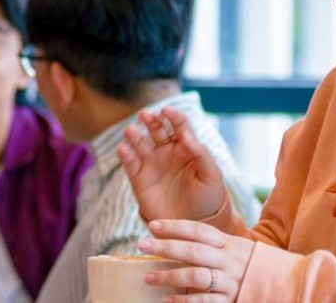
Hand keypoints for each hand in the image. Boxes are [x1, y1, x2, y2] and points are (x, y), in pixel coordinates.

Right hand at [119, 107, 227, 222]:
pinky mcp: (140, 180)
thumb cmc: (208, 199)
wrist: (194, 225)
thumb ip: (202, 155)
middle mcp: (167, 152)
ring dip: (134, 135)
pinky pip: (130, 164)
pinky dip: (125, 155)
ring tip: (131, 131)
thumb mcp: (212, 177)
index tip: (166, 111)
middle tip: (145, 115)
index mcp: (186, 147)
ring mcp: (152, 165)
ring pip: (140, 144)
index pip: (179, 125)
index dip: (173, 115)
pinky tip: (123, 149)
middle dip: (150, 120)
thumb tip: (188, 136)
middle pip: (156, 129)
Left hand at [137, 220, 253, 302]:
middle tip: (142, 245)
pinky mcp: (230, 300)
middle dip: (166, 247)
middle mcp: (228, 260)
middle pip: (193, 251)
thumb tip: (177, 235)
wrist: (283, 283)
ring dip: (170, 276)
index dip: (175, 226)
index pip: (199, 230)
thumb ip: (212, 242)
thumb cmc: (251, 263)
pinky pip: (204, 301)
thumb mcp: (237, 246)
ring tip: (149, 277)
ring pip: (196, 276)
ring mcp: (229, 281)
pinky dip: (185, 301)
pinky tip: (168, 299)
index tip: (152, 225)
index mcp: (228, 243)